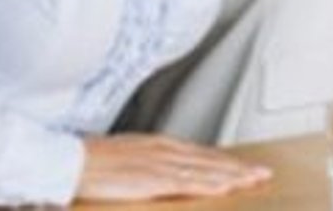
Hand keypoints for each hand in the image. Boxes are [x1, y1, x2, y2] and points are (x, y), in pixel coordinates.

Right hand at [77, 134, 271, 202]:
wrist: (69, 159)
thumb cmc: (92, 160)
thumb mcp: (128, 156)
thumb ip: (150, 164)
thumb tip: (163, 173)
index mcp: (159, 145)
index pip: (201, 154)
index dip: (226, 161)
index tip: (245, 166)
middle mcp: (165, 151)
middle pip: (210, 160)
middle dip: (238, 167)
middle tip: (263, 173)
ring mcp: (160, 164)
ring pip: (205, 170)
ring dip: (232, 175)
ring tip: (254, 180)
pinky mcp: (151, 179)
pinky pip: (187, 182)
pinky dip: (209, 184)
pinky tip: (225, 187)